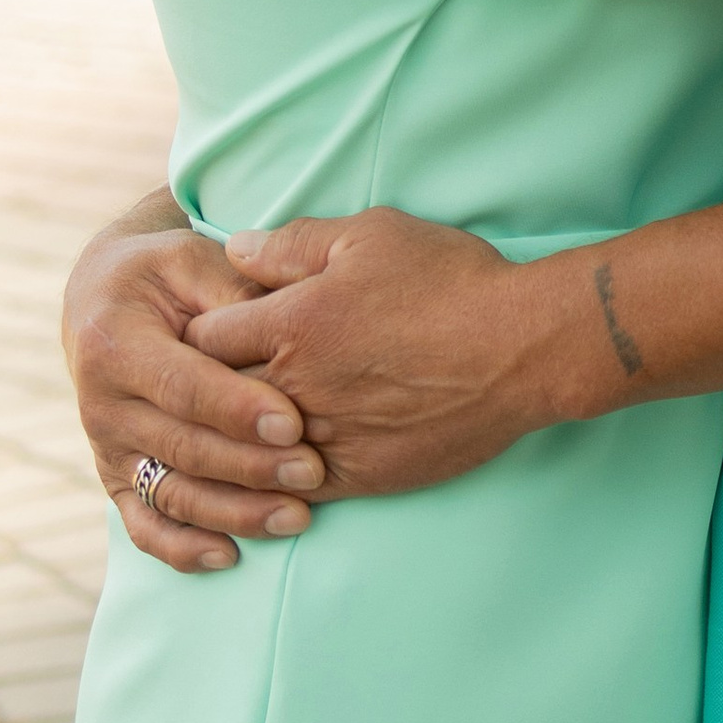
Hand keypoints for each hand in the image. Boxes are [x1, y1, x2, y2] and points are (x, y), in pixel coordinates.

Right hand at [63, 220, 324, 574]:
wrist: (103, 299)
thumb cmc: (165, 274)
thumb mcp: (193, 260)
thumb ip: (236, 295)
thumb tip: (290, 323)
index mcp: (115, 342)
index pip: (183, 386)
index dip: (237, 409)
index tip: (294, 424)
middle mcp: (102, 403)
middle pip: (183, 447)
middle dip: (251, 466)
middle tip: (314, 472)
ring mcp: (107, 448)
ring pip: (171, 494)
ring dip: (234, 513)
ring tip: (297, 518)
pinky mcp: (116, 478)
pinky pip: (144, 525)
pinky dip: (182, 549)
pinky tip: (230, 557)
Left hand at [185, 210, 555, 499]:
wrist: (522, 349)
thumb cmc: (450, 281)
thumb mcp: (371, 236)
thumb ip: (294, 244)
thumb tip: (235, 250)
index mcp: (289, 323)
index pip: (202, 336)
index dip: (200, 329)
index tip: (209, 329)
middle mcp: (296, 386)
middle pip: (215, 398)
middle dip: (205, 389)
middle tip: (206, 383)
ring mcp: (326, 437)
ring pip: (248, 450)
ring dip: (237, 439)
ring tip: (231, 431)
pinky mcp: (360, 476)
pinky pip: (294, 487)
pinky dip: (278, 479)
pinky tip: (277, 469)